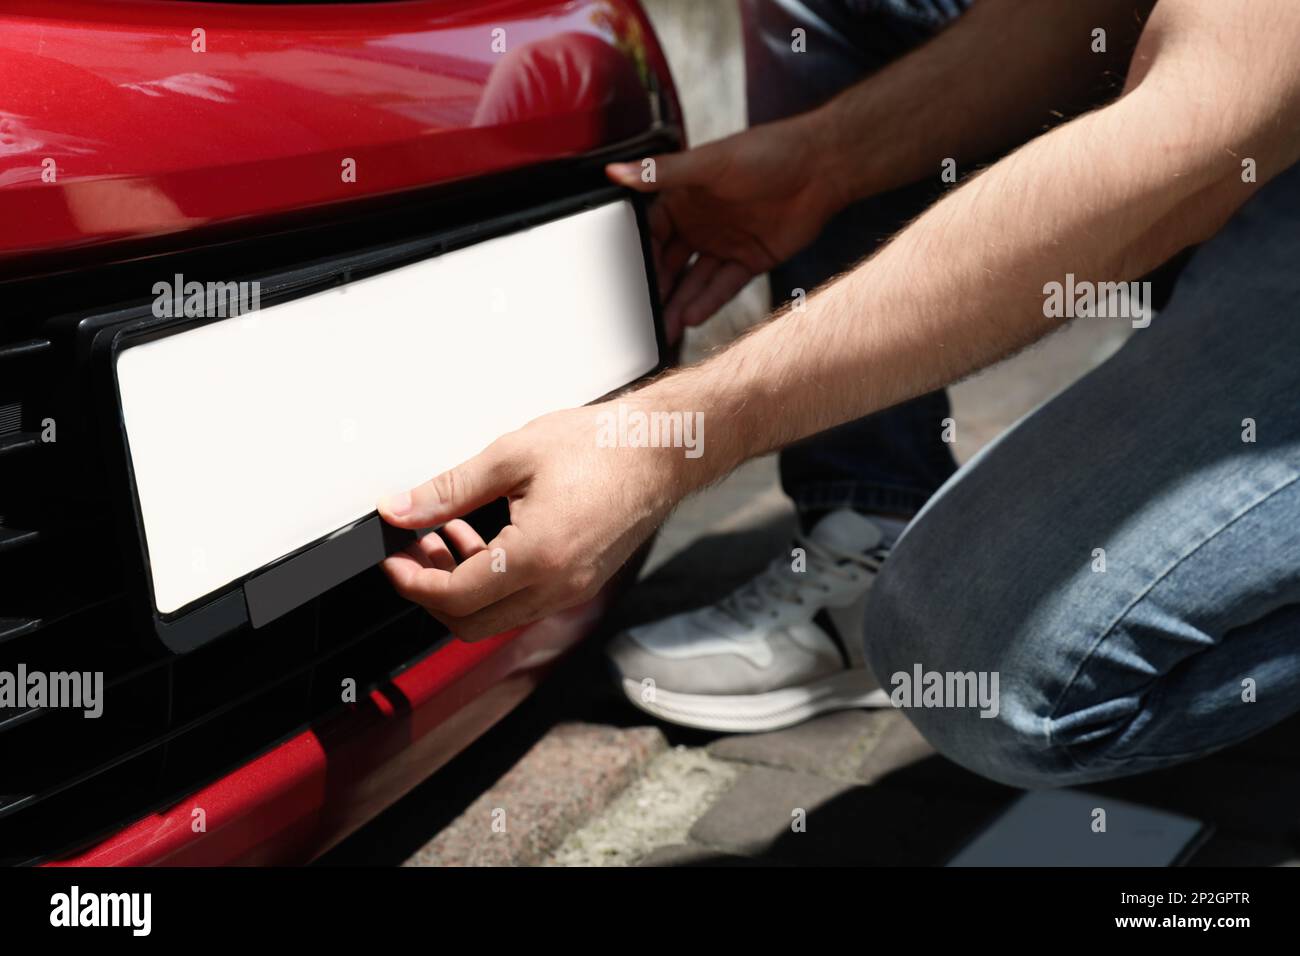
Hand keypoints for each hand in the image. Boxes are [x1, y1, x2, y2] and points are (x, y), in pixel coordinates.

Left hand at [377, 403, 691, 639]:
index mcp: (536, 556)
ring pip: (497, 618)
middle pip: (471, 623)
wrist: (661, 450)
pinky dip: (494, 584)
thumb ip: (447, 491)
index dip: (412, 581)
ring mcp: (572, 590)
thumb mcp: (510, 457)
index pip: (453, 597)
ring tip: (446, 537)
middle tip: (414, 550)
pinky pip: (524, 602)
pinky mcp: (581, 584)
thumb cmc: (601, 447)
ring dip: (463, 589)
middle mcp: (557, 586)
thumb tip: (400, 510)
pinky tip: (483, 541)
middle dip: (432, 592)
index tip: (394, 560)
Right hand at [607, 114, 841, 341]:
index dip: (637, 255)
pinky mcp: (750, 261)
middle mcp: (700, 223)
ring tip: (661, 329)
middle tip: (638, 313)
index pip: (650, 233)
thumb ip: (662, 172)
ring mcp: (724, 244)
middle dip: (655, 287)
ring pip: (694, 281)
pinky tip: (690, 319)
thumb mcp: (709, 163)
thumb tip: (616, 172)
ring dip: (677, 304)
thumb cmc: (768, 152)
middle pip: (670, 264)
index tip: (622, 277)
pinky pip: (723, 287)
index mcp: (684, 198)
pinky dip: (707, 302)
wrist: (822, 167)